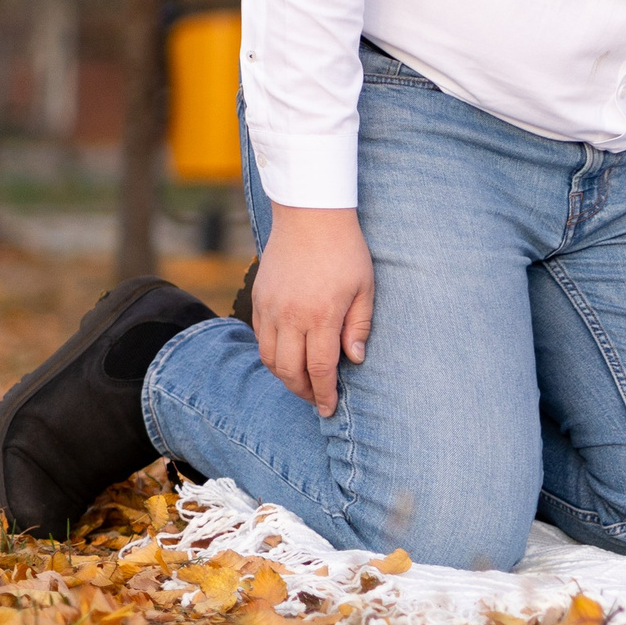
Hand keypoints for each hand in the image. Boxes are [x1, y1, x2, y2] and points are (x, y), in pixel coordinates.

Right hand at [252, 205, 376, 417]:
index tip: (328, 409)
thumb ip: (359, 325)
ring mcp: (271, 308)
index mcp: (321, 315)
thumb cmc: (346, 250)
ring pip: (269, 358)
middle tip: (317, 399)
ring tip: (302, 383)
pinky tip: (286, 356)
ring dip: (284, 376)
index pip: (320, 368)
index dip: (324, 393)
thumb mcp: (365, 287)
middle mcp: (291, 316)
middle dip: (303, 391)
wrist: (310, 215)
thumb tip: (354, 359)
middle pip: (290, 370)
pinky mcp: (259, 299)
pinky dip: (271, 355)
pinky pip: (260, 338)